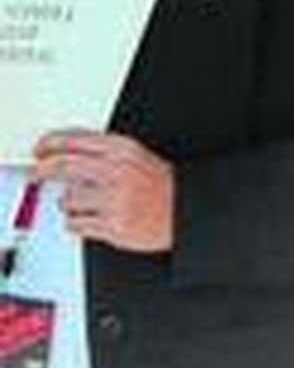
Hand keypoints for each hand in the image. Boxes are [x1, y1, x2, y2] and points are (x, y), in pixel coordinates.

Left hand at [33, 130, 174, 251]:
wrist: (183, 210)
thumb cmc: (159, 183)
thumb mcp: (135, 155)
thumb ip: (100, 150)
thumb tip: (62, 149)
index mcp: (123, 150)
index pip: (74, 141)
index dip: (50, 144)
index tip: (40, 149)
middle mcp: (117, 172)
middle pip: (61, 167)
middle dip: (42, 171)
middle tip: (37, 174)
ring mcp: (113, 200)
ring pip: (66, 199)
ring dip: (69, 203)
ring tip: (85, 202)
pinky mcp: (111, 226)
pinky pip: (74, 224)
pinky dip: (77, 222)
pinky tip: (92, 217)